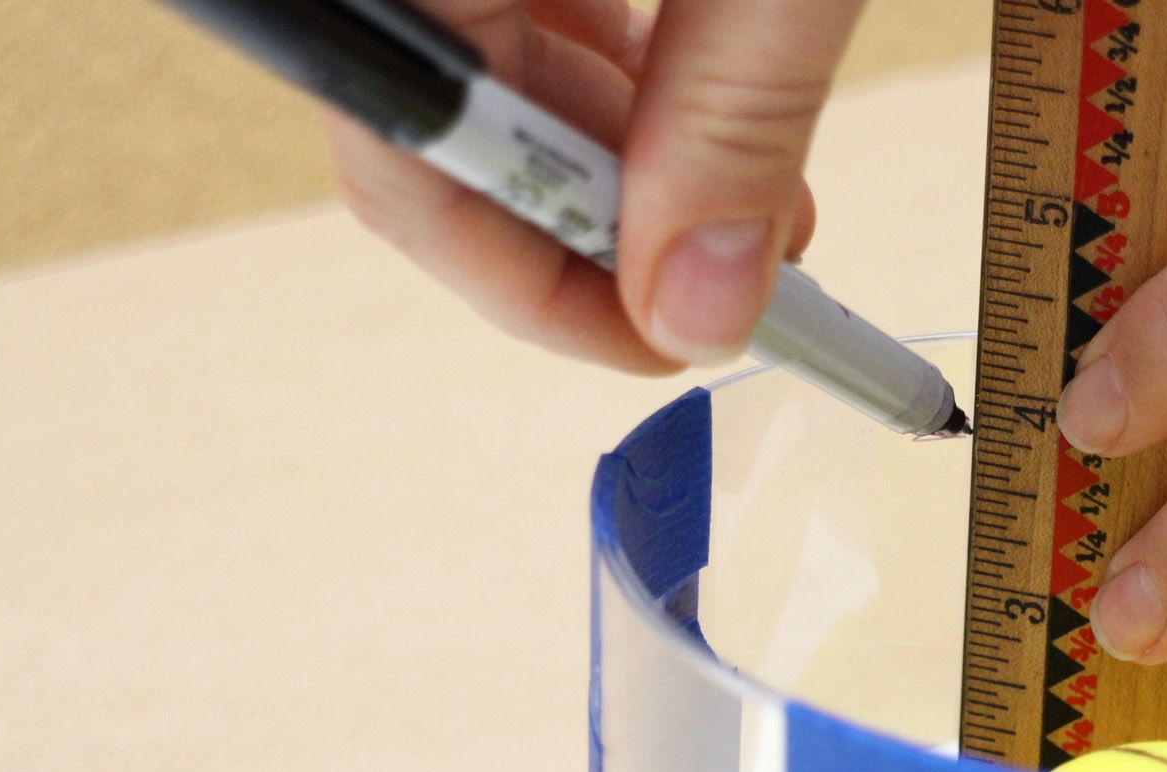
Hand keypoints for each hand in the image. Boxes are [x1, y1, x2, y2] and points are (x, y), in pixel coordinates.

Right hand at [328, 0, 861, 372]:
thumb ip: (730, 114)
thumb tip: (700, 309)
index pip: (408, 164)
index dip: (533, 288)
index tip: (659, 344)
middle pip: (444, 131)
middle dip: (606, 228)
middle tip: (739, 281)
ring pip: (488, 67)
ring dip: (627, 157)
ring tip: (759, 198)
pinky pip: (524, 5)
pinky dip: (621, 71)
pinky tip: (707, 100)